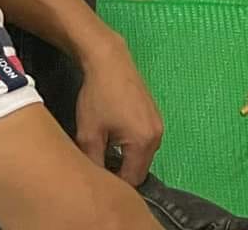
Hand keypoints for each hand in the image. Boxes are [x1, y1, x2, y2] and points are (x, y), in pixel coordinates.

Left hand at [72, 35, 161, 185]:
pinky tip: (112, 137)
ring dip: (125, 160)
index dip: (112, 184)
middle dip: (120, 173)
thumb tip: (95, 182)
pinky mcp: (154, 116)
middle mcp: (157, 135)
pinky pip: (144, 142)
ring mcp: (158, 125)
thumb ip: (94, 163)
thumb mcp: (89, 134)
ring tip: (102, 151)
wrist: (110, 63)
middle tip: (95, 166)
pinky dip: (130, 147)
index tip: (93, 180)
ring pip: (142, 156)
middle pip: (139, 170)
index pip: (132, 180)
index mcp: (143, 142)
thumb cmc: (98, 97)